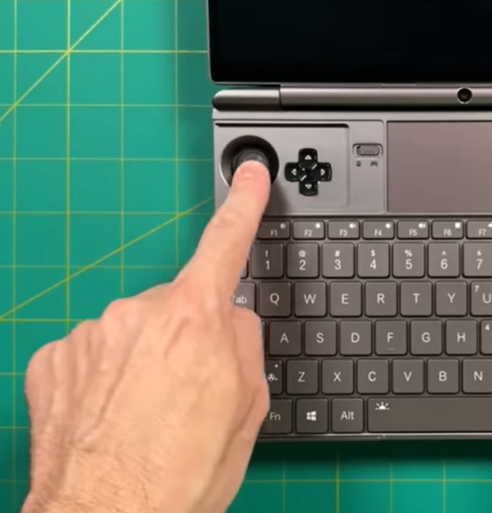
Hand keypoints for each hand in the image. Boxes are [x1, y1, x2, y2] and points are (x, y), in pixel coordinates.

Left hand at [21, 162, 271, 512]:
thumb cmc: (182, 476)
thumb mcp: (248, 410)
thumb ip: (244, 346)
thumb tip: (232, 319)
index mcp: (197, 323)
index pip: (226, 245)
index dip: (242, 205)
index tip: (247, 174)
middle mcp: (139, 314)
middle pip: (178, 307)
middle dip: (188, 339)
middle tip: (188, 397)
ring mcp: (91, 334)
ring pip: (133, 332)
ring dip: (144, 362)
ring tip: (146, 418)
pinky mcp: (53, 359)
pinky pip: (93, 354)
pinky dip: (105, 379)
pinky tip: (112, 418)